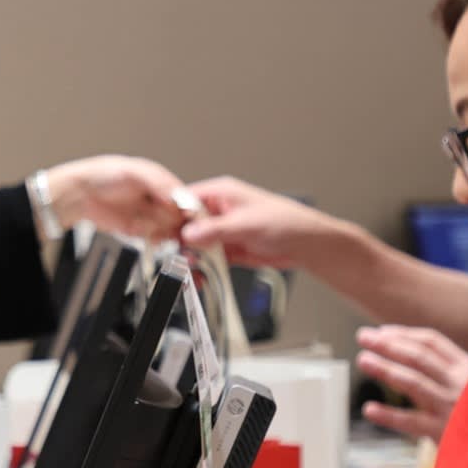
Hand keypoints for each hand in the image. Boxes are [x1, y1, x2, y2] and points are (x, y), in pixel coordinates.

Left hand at [43, 155, 192, 243]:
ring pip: (172, 230)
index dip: (191, 210)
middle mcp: (160, 199)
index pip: (186, 198)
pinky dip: (157, 239)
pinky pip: (157, 238)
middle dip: (181, 225)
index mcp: (163, 182)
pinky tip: (152, 235)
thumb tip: (178, 196)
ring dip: (170, 233)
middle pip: (182, 217)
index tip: (191, 219)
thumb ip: (159, 183)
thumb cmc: (104, 175)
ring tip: (164, 232)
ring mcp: (151, 215)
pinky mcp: (141, 230)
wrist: (80, 194)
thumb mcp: (135, 171)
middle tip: (179, 231)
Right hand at [177, 177, 346, 269]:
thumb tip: (188, 234)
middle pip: (186, 224)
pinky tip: (198, 274)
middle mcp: (218, 211)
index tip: (161, 231)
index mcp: (221, 193)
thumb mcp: (245, 224)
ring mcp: (222, 231)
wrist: (306, 245)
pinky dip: (202, 267)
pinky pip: (207, 258)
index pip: (185, 200)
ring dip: (190, 256)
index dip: (172, 215)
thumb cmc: (286, 222)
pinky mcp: (228, 249)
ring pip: (195, 243)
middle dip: (179, 239)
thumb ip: (215, 230)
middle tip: (173, 253)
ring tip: (187, 267)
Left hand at [356, 325, 467, 441]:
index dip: (404, 335)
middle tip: (363, 337)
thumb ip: (448, 372)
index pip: (432, 343)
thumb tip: (407, 354)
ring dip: (386, 369)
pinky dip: (389, 415)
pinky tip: (369, 409)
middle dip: (388, 345)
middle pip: (418, 357)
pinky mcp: (446, 433)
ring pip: (413, 382)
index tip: (382, 331)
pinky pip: (411, 422)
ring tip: (363, 360)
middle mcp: (460, 383)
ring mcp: (452, 407)